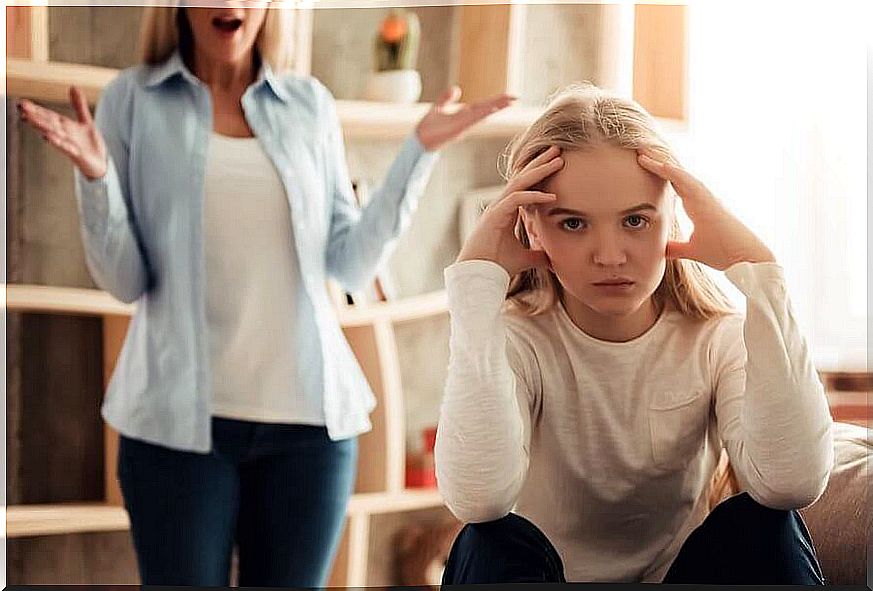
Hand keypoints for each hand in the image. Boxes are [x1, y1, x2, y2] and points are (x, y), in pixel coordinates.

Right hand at [17, 86, 107, 180]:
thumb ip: (78, 105)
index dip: (36, 109)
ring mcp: (69, 144)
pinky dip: (58, 142)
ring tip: (31, 119)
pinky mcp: (77, 154)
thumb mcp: (86, 121)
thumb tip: (73, 86)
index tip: (22, 103)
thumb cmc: (90, 145)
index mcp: (65, 126)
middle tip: (21, 108)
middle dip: (35, 116)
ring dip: (43, 127)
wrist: (101, 163)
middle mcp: (64, 135)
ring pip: (54, 134)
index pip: (48, 115)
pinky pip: (66, 147)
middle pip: (48, 123)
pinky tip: (48, 137)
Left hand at [415, 86, 514, 150]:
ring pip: (483, 114)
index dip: (495, 101)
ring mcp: (464, 125)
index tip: (508, 97)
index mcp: (463, 114)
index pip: (482, 106)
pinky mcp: (458, 129)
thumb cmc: (427, 127)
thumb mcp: (438, 108)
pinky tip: (491, 109)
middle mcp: (466, 120)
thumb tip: (456, 89)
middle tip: (516, 98)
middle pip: (486, 109)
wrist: (418, 139)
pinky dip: (482, 114)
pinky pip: (472, 119)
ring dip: (495, 108)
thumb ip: (446, 98)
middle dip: (500, 103)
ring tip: (510, 102)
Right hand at [458, 145, 563, 275]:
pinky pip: (516, 199)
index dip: (539, 173)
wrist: (480, 275)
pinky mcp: (495, 216)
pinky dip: (534, 196)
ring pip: (520, 182)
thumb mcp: (525, 258)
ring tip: (557, 160)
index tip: (556, 164)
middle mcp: (501, 204)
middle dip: (540, 162)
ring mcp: (497, 208)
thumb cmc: (497, 265)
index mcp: (506, 210)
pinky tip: (551, 196)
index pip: (525, 185)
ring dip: (539, 170)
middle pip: (523, 177)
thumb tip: (554, 259)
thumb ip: (538, 255)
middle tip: (557, 150)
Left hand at [637, 149, 775, 270]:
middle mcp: (700, 196)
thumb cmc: (723, 253)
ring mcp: (706, 197)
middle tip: (638, 149)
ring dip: (662, 162)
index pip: (673, 183)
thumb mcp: (692, 250)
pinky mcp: (709, 202)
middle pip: (675, 174)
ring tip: (643, 152)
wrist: (745, 259)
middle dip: (657, 161)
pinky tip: (662, 165)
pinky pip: (690, 183)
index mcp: (696, 204)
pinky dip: (676, 173)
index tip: (642, 162)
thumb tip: (661, 248)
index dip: (658, 172)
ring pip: (680, 174)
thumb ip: (676, 247)